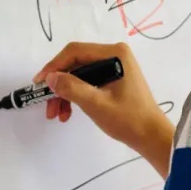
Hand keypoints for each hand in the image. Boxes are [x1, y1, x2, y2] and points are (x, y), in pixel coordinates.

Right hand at [35, 42, 174, 176]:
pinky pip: (88, 82)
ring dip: (65, 93)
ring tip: (56, 115)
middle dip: (59, 85)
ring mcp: (115, 67)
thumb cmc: (128, 119)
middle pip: (76, 64)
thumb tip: (50, 78)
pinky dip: (76, 96)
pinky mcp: (114, 79)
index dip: (54, 66)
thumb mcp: (96, 104)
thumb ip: (72, 88)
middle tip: (47, 106)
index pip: (75, 52)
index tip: (39, 84)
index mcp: (114, 54)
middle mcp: (114, 55)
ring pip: (79, 75)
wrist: (152, 137)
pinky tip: (68, 113)